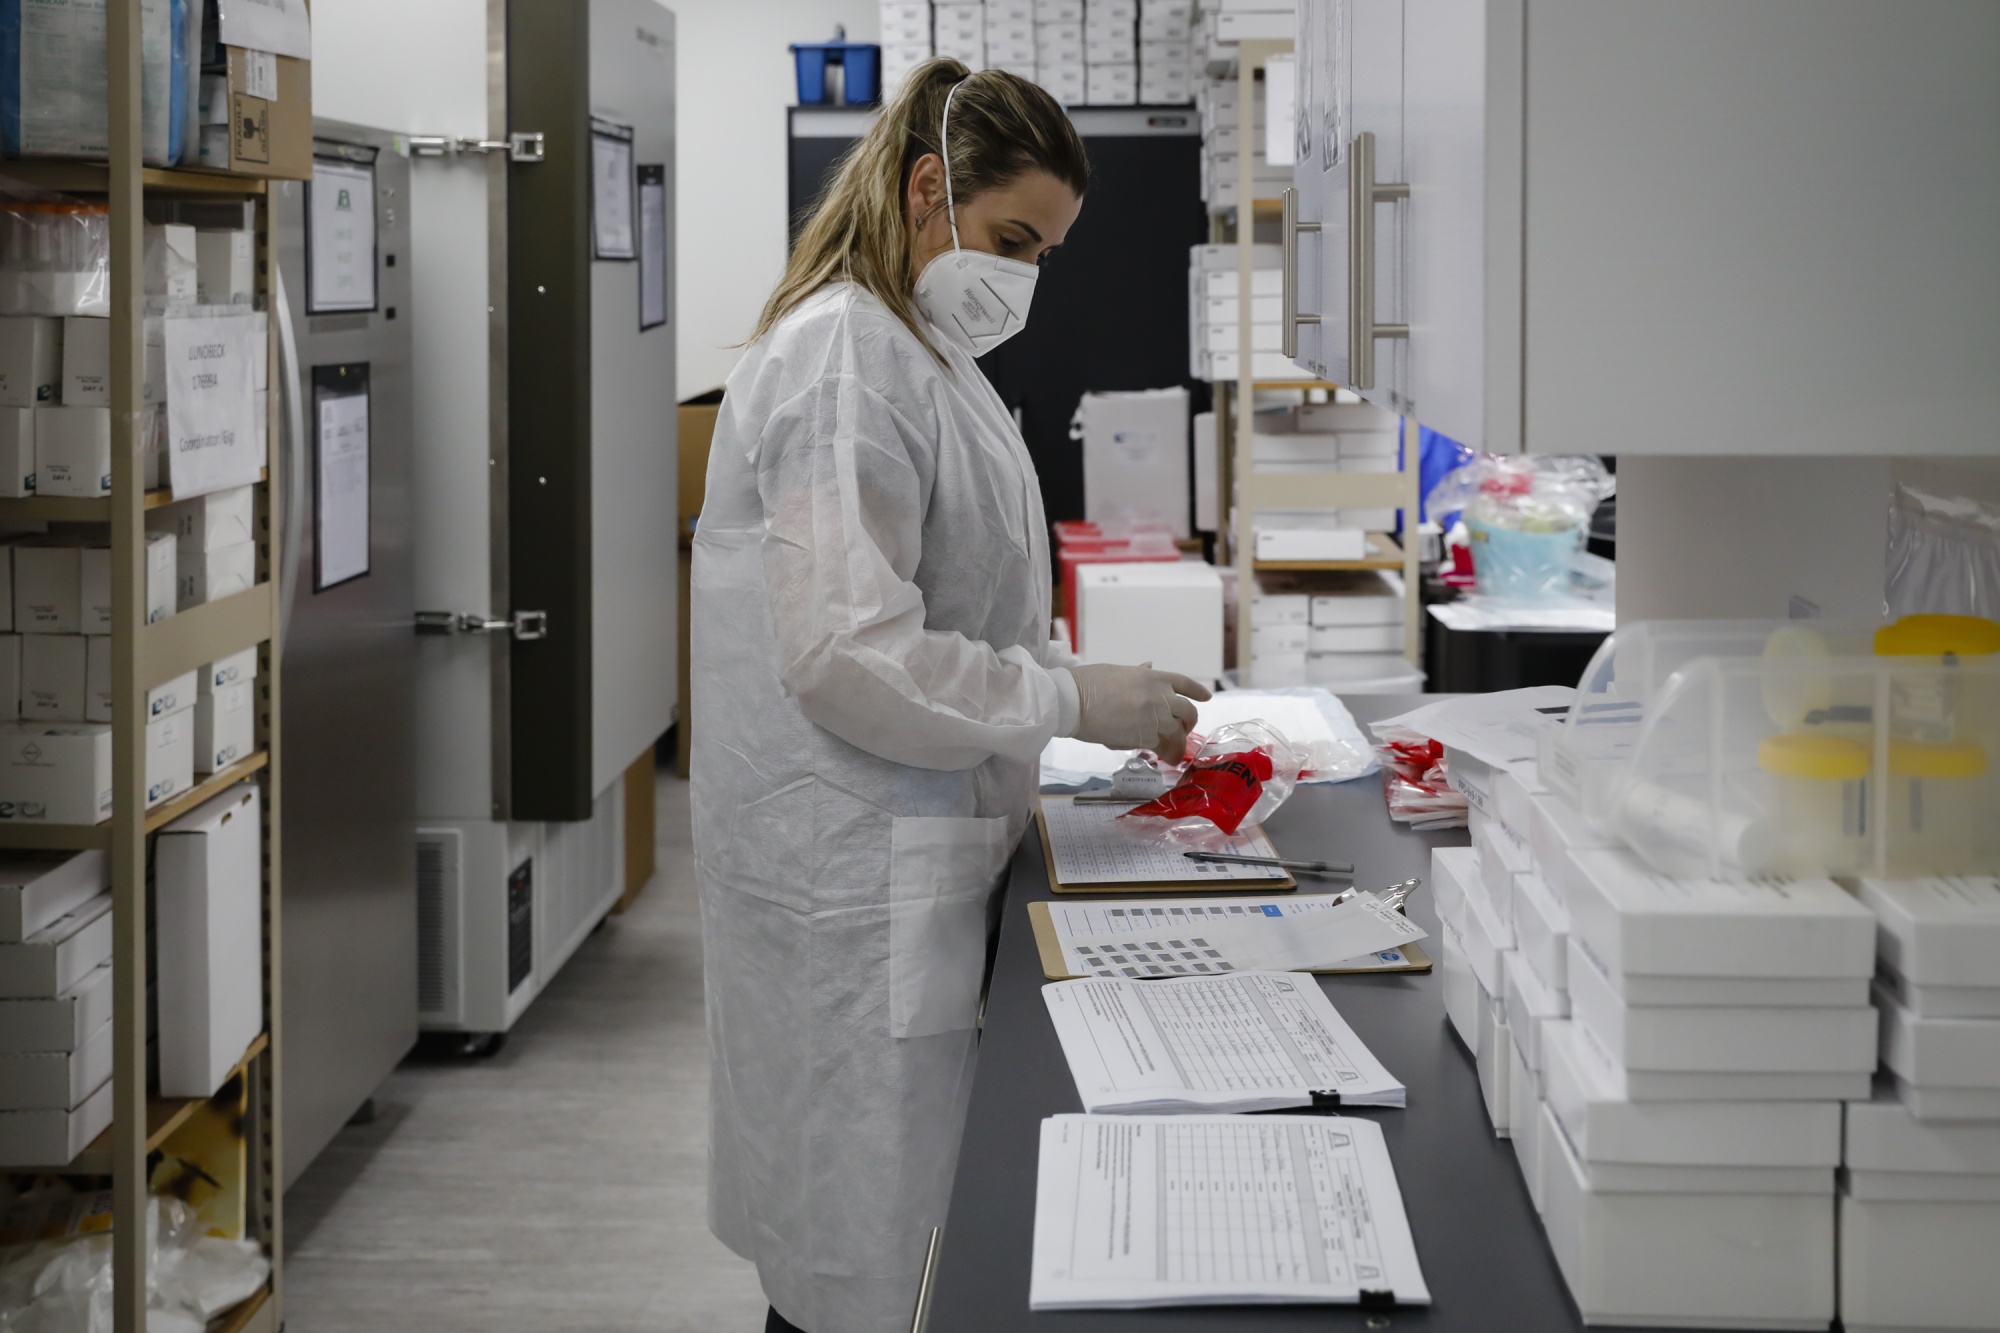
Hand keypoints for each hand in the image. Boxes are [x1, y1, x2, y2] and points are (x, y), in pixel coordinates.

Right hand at [1068, 663, 1212, 756]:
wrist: (1075, 700)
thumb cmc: (1088, 683)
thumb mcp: (1118, 672)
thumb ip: (1138, 674)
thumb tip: (1149, 667)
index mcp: (1153, 678)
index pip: (1185, 684)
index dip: (1198, 692)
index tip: (1206, 697)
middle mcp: (1160, 697)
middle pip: (1188, 711)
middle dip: (1189, 722)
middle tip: (1184, 730)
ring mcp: (1155, 717)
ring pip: (1177, 733)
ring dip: (1178, 743)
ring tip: (1175, 752)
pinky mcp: (1145, 737)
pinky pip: (1162, 746)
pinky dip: (1165, 752)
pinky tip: (1164, 758)